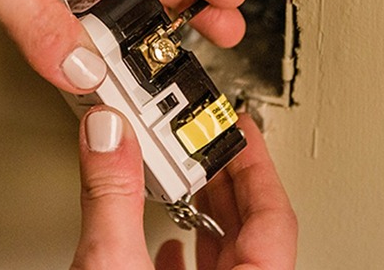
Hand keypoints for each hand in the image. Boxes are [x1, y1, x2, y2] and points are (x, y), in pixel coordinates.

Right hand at [72, 107, 296, 269]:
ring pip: (230, 253)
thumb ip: (113, 197)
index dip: (256, 163)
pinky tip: (168, 240)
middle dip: (224, 177)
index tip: (240, 128)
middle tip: (207, 139)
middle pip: (252, 228)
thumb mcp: (114, 265)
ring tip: (185, 176)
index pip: (274, 215)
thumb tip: (109, 134)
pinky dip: (189, 252)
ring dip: (207, 212)